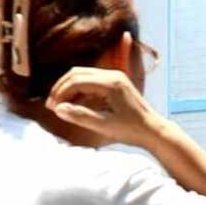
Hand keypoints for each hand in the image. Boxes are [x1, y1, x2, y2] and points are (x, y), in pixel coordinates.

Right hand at [46, 66, 167, 148]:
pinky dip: (80, 90)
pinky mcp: (117, 82)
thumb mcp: (104, 126)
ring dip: (70, 88)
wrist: (154, 131)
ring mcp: (116, 77)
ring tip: (60, 106)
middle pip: (77, 73)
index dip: (60, 93)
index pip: (76, 81)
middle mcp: (113, 75)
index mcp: (110, 83)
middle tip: (52, 105)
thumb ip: (81, 116)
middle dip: (62, 88)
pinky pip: (92, 81)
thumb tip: (59, 109)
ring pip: (83, 75)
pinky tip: (75, 104)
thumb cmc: (132, 131)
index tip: (52, 108)